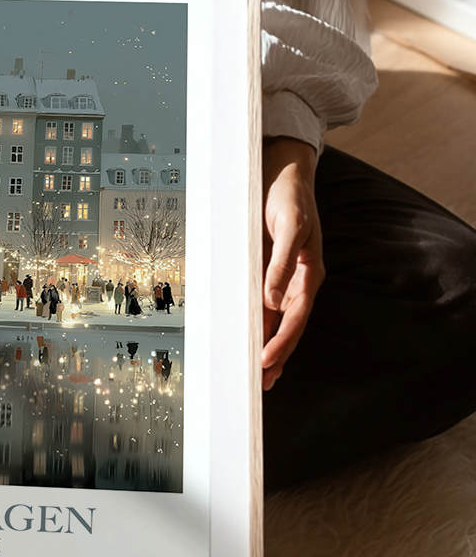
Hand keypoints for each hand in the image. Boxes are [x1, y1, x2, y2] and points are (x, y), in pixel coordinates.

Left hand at [261, 137, 324, 390]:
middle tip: (260, 385)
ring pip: (274, 321)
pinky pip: (261, 305)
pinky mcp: (266, 270)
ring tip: (256, 376)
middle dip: (275, 356)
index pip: (295, 317)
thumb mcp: (290, 224)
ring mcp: (281, 278)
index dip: (282, 342)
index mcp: (308, 274)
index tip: (266, 362)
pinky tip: (248, 340)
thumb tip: (272, 299)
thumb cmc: (289, 195)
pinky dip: (256, 325)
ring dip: (266, 346)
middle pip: (286, 327)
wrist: (282, 171)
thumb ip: (282, 261)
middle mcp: (296, 281)